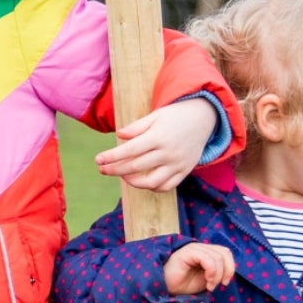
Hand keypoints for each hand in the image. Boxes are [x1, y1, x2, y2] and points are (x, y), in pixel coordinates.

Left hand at [98, 97, 219, 190]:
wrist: (205, 118)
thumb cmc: (175, 115)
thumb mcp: (156, 115)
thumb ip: (137, 127)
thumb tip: (119, 135)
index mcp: (158, 136)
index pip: (130, 150)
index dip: (112, 157)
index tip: (98, 160)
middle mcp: (168, 152)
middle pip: (136, 167)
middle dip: (115, 170)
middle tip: (102, 170)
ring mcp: (177, 164)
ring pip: (150, 182)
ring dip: (132, 181)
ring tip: (122, 175)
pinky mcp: (184, 171)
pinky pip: (166, 186)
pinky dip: (152, 187)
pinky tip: (142, 181)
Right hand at [163, 242, 235, 295]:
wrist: (164, 288)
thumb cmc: (182, 284)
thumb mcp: (205, 279)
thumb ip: (216, 272)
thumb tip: (228, 272)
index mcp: (205, 252)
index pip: (225, 253)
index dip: (230, 267)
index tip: (224, 283)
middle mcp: (201, 248)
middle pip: (224, 252)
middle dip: (227, 270)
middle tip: (219, 284)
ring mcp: (194, 248)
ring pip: (218, 257)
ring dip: (217, 275)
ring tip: (210, 286)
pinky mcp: (188, 252)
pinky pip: (208, 259)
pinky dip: (212, 271)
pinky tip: (207, 281)